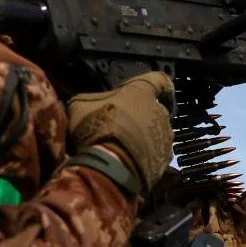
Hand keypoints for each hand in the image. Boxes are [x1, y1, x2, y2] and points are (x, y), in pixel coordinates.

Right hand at [67, 72, 175, 191]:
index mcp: (142, 91)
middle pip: (153, 109)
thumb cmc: (96, 128)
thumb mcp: (80, 105)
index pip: (159, 80)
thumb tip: (86, 103)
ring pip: (155, 132)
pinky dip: (144, 158)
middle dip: (139, 115)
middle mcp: (160, 112)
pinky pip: (155, 155)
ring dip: (142, 138)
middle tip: (119, 125)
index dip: (156, 84)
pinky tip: (127, 162)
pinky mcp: (164, 160)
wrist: (109, 166)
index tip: (150, 91)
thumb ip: (90, 100)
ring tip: (121, 147)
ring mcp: (165, 137)